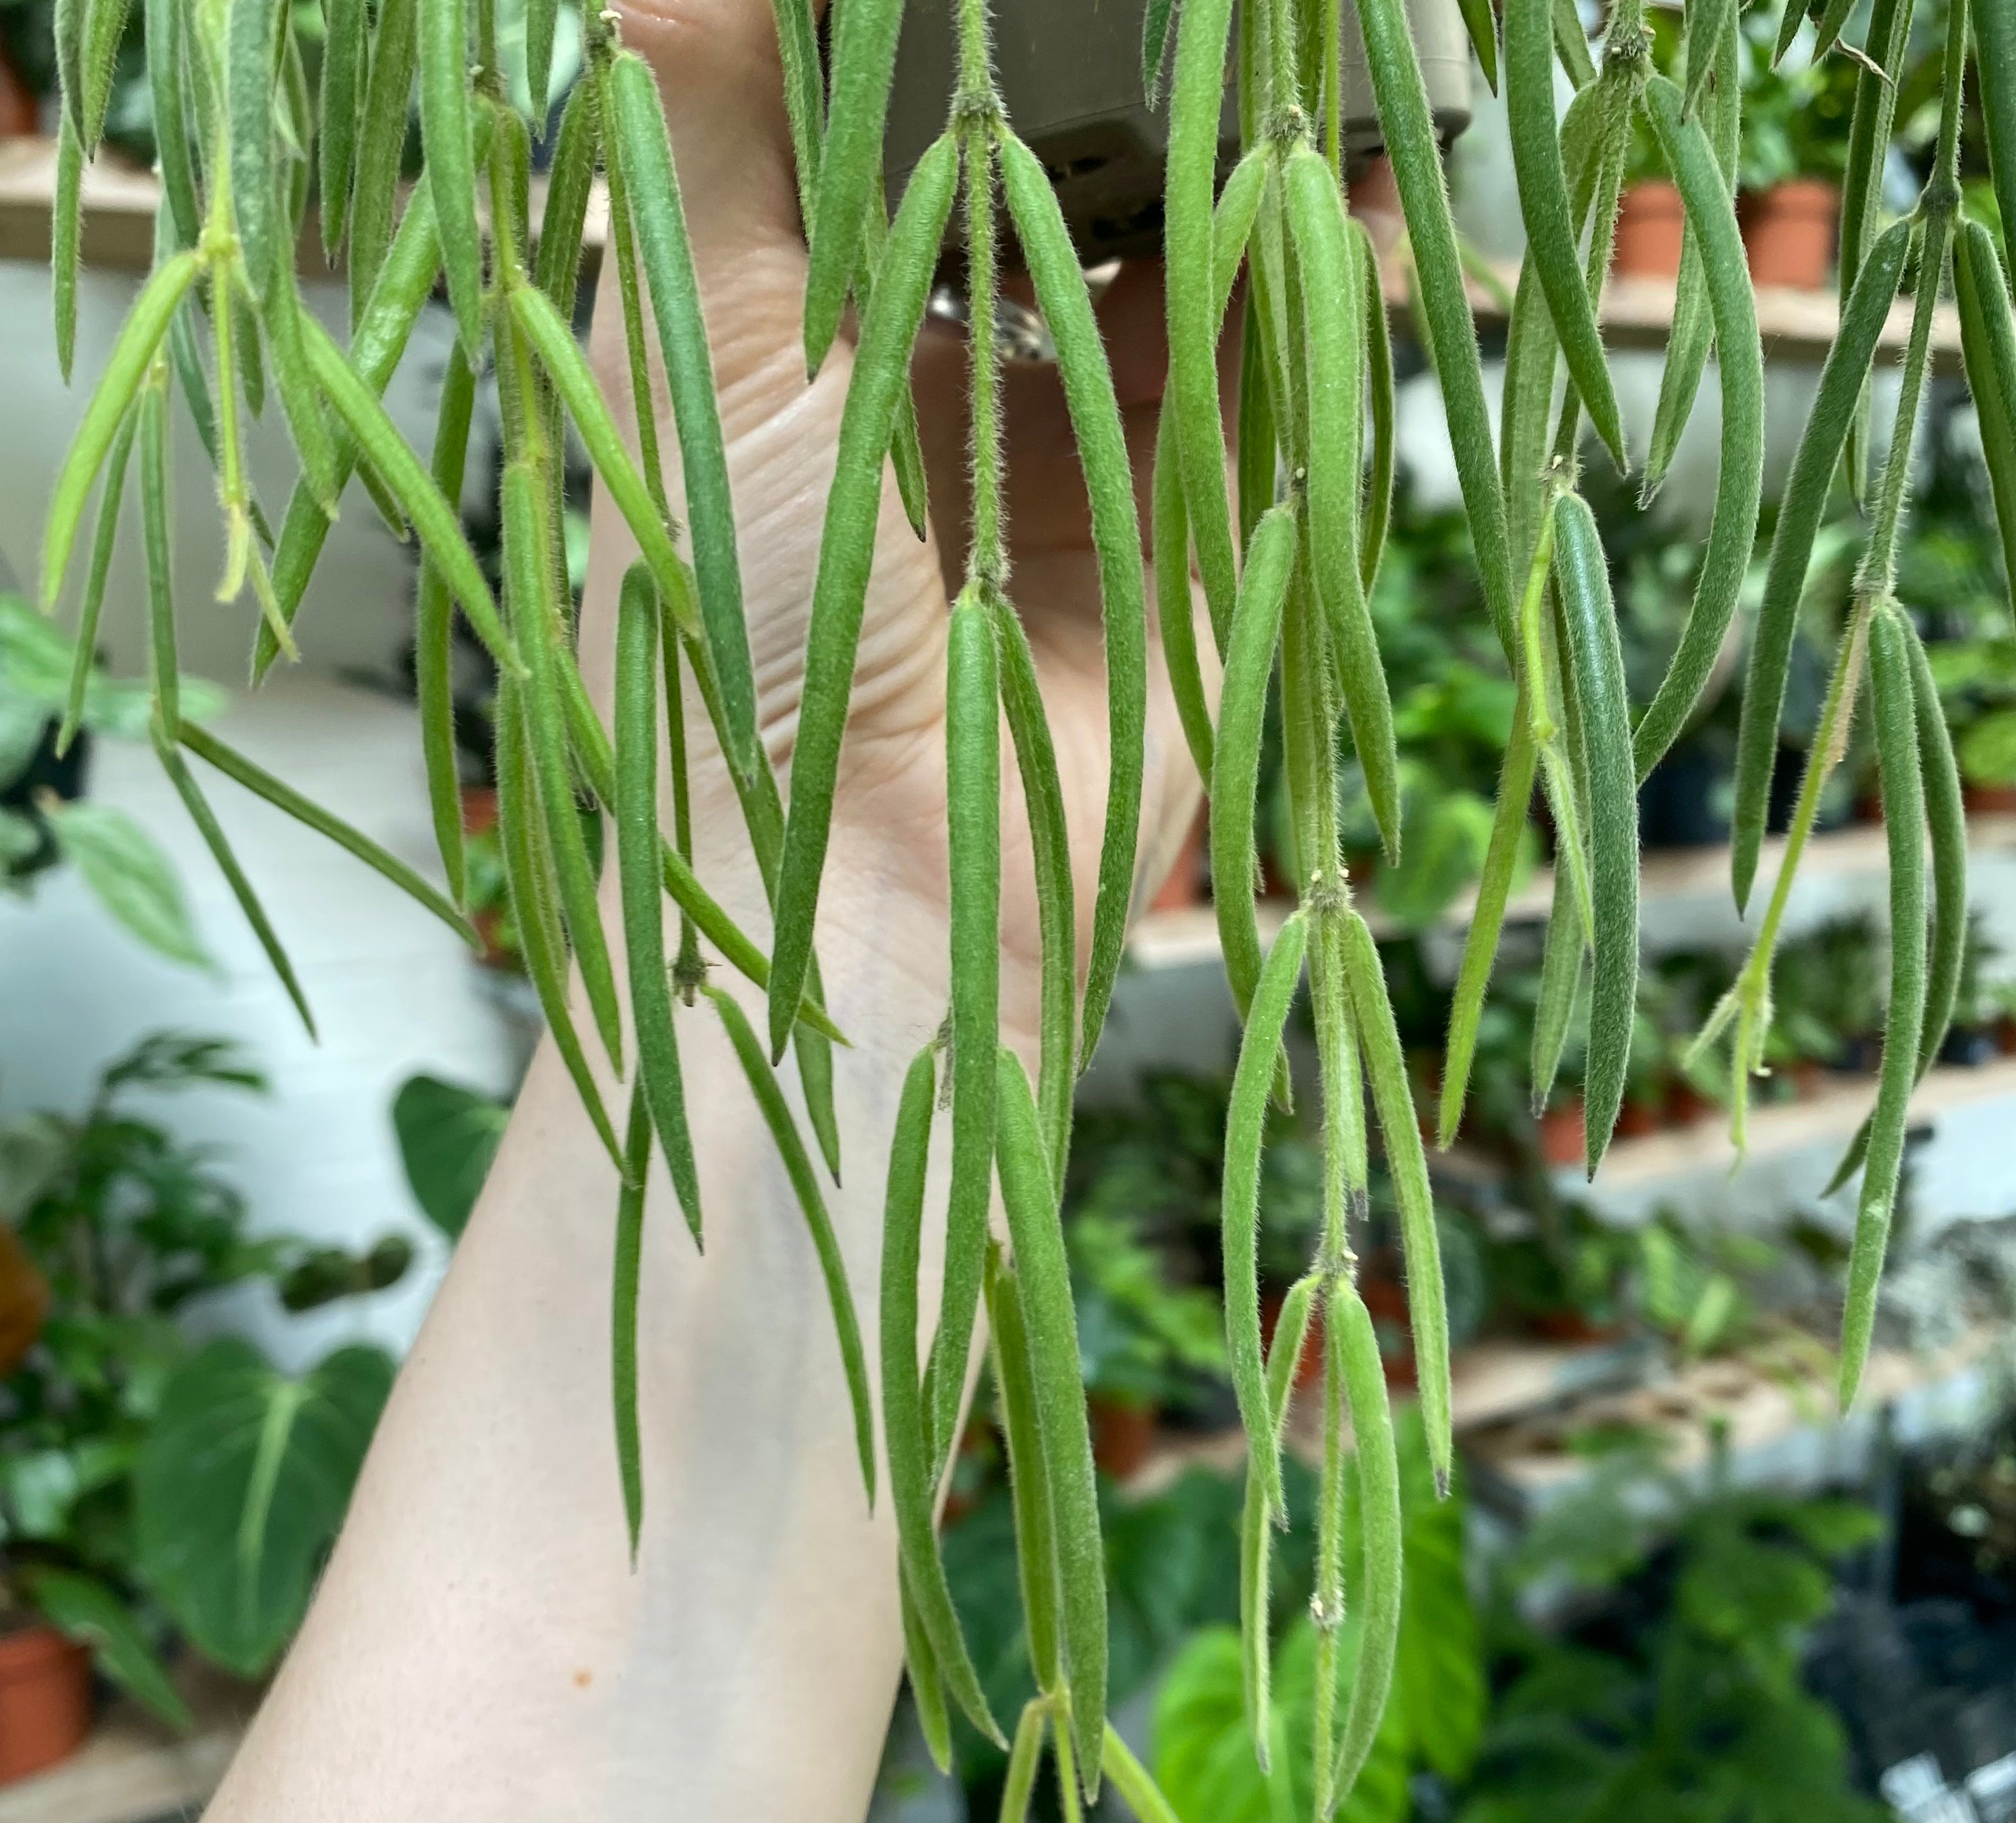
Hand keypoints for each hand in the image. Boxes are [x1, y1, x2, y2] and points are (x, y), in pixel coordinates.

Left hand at [580, 0, 1214, 1048]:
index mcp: (814, 340)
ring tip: (1250, 30)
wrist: (870, 883)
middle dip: (1107, 80)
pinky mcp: (1197, 523)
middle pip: (1052, 182)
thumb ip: (711, 138)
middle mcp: (954, 387)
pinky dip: (1298, 263)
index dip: (948, 41)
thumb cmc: (734, 622)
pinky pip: (1267, 362)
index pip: (893, 138)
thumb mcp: (695, 352)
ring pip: (1175, 255)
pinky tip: (1313, 161)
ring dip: (1215, 145)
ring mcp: (1087, 454)